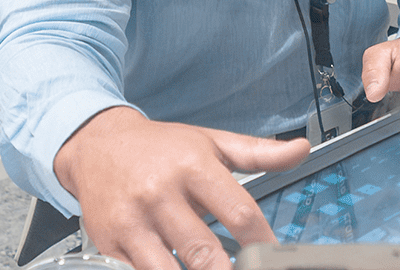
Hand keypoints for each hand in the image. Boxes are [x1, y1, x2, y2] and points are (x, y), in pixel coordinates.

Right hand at [53, 106, 308, 269]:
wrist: (97, 145)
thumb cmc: (162, 148)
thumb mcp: (212, 142)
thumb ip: (259, 153)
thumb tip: (302, 149)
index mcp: (194, 166)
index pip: (239, 211)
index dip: (262, 242)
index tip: (273, 259)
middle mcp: (162, 193)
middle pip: (203, 250)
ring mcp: (132, 221)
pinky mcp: (109, 243)